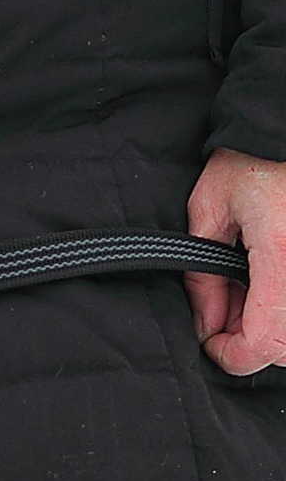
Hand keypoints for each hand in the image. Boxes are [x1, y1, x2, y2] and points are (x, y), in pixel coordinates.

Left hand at [187, 148, 285, 375]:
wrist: (284, 126)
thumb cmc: (252, 156)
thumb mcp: (210, 209)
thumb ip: (203, 277)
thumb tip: (206, 327)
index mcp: (282, 253)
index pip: (266, 342)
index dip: (233, 355)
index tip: (210, 340)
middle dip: (251, 341)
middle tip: (225, 309)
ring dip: (270, 325)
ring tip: (246, 289)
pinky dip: (283, 307)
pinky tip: (265, 279)